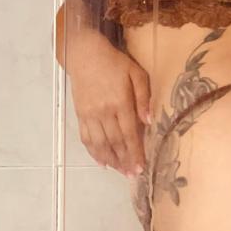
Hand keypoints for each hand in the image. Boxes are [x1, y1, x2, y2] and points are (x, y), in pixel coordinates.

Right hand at [66, 32, 151, 175]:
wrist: (85, 55)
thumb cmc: (114, 63)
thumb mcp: (136, 73)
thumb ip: (144, 96)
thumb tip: (149, 121)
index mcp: (120, 101)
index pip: (129, 133)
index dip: (135, 152)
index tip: (141, 167)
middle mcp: (104, 111)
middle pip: (115, 142)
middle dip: (125, 161)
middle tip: (132, 175)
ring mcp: (90, 114)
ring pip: (100, 143)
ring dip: (110, 160)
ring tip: (120, 171)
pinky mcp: (81, 114)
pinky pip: (86, 138)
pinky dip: (94, 152)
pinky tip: (102, 162)